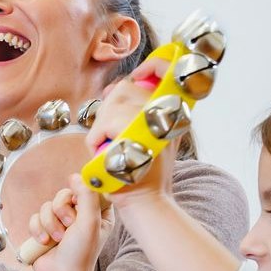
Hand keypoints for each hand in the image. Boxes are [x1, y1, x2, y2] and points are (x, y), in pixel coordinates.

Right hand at [25, 178, 105, 270]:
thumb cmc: (80, 254)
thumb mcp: (89, 222)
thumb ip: (86, 196)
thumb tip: (76, 175)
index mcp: (97, 213)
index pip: (86, 190)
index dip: (78, 196)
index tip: (77, 206)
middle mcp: (79, 216)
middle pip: (63, 195)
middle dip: (60, 212)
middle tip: (67, 226)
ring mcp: (60, 223)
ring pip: (47, 206)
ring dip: (49, 224)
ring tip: (56, 239)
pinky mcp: (44, 230)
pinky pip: (35, 217)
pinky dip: (37, 230)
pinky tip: (44, 242)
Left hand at [84, 57, 174, 203]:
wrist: (146, 204)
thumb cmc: (139, 174)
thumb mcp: (145, 137)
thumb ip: (135, 110)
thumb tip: (117, 86)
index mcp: (174, 110)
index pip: (167, 69)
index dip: (151, 65)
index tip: (136, 77)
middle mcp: (171, 114)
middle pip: (127, 87)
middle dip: (108, 108)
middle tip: (108, 134)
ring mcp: (156, 125)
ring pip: (113, 106)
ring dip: (101, 128)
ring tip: (108, 149)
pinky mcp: (139, 138)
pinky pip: (106, 125)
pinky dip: (96, 140)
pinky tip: (104, 156)